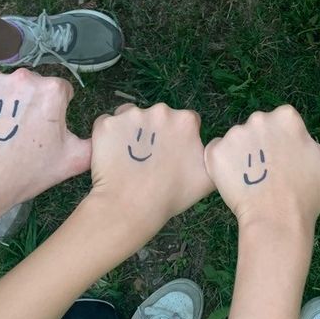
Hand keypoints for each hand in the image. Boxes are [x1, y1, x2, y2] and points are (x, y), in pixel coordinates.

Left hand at [0, 68, 90, 227]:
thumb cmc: (25, 173)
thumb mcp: (72, 160)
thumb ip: (96, 141)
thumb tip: (105, 128)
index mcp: (52, 90)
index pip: (60, 91)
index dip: (55, 110)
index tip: (43, 129)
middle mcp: (24, 77)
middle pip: (34, 85)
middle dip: (32, 103)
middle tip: (22, 131)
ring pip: (9, 85)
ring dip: (8, 100)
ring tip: (0, 128)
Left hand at [88, 103, 212, 231]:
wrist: (128, 208)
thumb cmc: (169, 196)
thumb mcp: (207, 179)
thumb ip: (213, 157)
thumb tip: (213, 150)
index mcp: (185, 121)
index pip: (185, 121)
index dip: (178, 138)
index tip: (171, 155)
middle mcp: (160, 111)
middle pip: (157, 117)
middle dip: (154, 133)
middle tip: (149, 160)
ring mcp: (131, 115)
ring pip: (131, 118)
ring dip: (130, 132)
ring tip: (127, 159)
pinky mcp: (106, 124)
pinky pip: (107, 125)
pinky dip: (108, 137)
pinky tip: (110, 156)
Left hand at [204, 105, 319, 227]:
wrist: (277, 221)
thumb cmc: (309, 195)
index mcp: (286, 116)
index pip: (281, 122)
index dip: (284, 143)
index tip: (287, 162)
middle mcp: (258, 117)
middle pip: (258, 129)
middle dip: (262, 146)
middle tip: (271, 173)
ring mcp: (234, 134)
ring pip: (238, 141)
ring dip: (243, 156)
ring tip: (254, 180)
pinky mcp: (216, 152)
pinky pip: (217, 152)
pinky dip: (223, 165)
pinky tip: (236, 182)